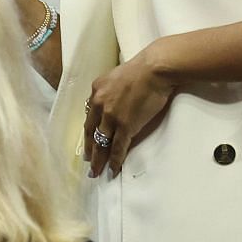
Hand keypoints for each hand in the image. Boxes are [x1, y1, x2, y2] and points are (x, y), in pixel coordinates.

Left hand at [84, 42, 177, 176]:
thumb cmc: (140, 71)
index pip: (89, 117)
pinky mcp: (125, 126)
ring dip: (99, 159)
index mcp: (95, 92)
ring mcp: (111, 117)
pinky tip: (112, 169)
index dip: (88, 132)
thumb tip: (111, 102)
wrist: (153, 70)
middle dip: (89, 149)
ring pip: (102, 142)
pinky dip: (114, 160)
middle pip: (91, 132)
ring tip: (96, 172)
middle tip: (88, 162)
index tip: (87, 142)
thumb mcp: (114, 78)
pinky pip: (117, 147)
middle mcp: (99, 105)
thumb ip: (109, 92)